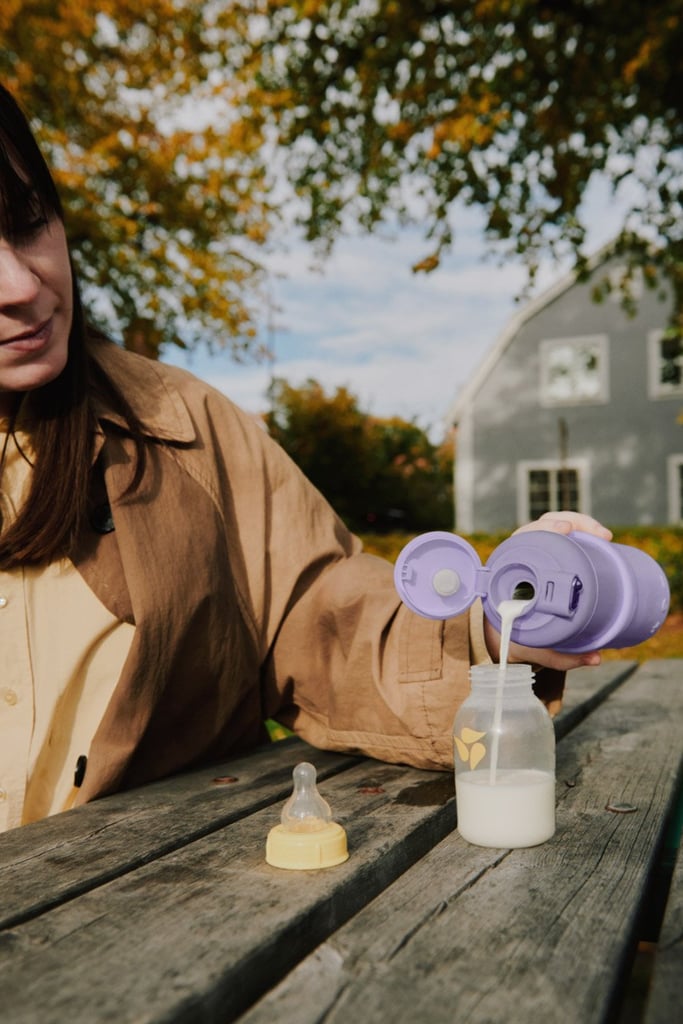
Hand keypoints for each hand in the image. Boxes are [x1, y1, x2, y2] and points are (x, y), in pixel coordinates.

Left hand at [483, 510, 612, 670]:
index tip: (565, 528)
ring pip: (553, 526)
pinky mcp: (545, 557)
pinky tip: (598, 537)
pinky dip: (579, 530)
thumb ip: (562, 656)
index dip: (545, 528)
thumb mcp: (533, 648)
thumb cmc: (514, 638)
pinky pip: (559, 536)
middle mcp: (519, 558)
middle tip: (601, 535)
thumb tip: (597, 658)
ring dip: (580, 524)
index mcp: (508, 573)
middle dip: (574, 522)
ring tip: (604, 536)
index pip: (524, 538)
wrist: (500, 637)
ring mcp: (532, 555)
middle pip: (543, 524)